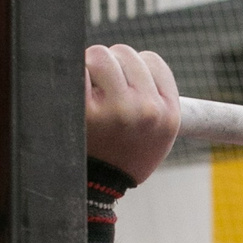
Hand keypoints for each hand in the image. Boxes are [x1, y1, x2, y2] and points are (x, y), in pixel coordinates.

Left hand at [83, 45, 179, 185]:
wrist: (96, 188)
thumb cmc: (124, 156)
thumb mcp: (159, 134)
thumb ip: (155, 98)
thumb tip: (136, 61)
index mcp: (168, 114)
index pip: (152, 61)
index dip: (134, 68)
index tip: (124, 84)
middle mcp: (147, 110)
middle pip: (125, 53)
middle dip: (111, 65)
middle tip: (101, 89)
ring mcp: (117, 109)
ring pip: (102, 55)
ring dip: (91, 65)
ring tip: (89, 90)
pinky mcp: (87, 112)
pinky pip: (78, 69)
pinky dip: (74, 74)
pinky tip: (76, 91)